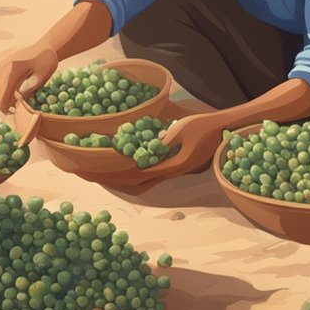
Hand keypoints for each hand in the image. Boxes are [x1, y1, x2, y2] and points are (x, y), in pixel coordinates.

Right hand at [0, 42, 59, 113]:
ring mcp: (2, 66)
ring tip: (14, 105)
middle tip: (13, 112)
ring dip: (4, 98)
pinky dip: (5, 91)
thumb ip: (32, 85)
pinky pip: (0, 82)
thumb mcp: (44, 73)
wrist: (43, 47)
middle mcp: (4, 67)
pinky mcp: (2, 66)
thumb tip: (19, 97)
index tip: (11, 114)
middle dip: (3, 104)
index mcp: (14, 68)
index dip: (5, 105)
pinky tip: (14, 95)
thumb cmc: (46, 61)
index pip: (4, 91)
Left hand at [79, 113, 228, 194]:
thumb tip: (148, 145)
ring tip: (95, 174)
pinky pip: (145, 177)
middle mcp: (167, 172)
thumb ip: (168, 137)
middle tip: (83, 174)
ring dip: (115, 180)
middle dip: (106, 179)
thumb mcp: (186, 128)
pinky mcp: (171, 166)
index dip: (109, 173)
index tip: (90, 169)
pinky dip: (128, 176)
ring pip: (137, 183)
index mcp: (171, 166)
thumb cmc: (206, 126)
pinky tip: (118, 170)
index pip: (132, 174)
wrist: (225, 132)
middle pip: (130, 182)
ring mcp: (169, 171)